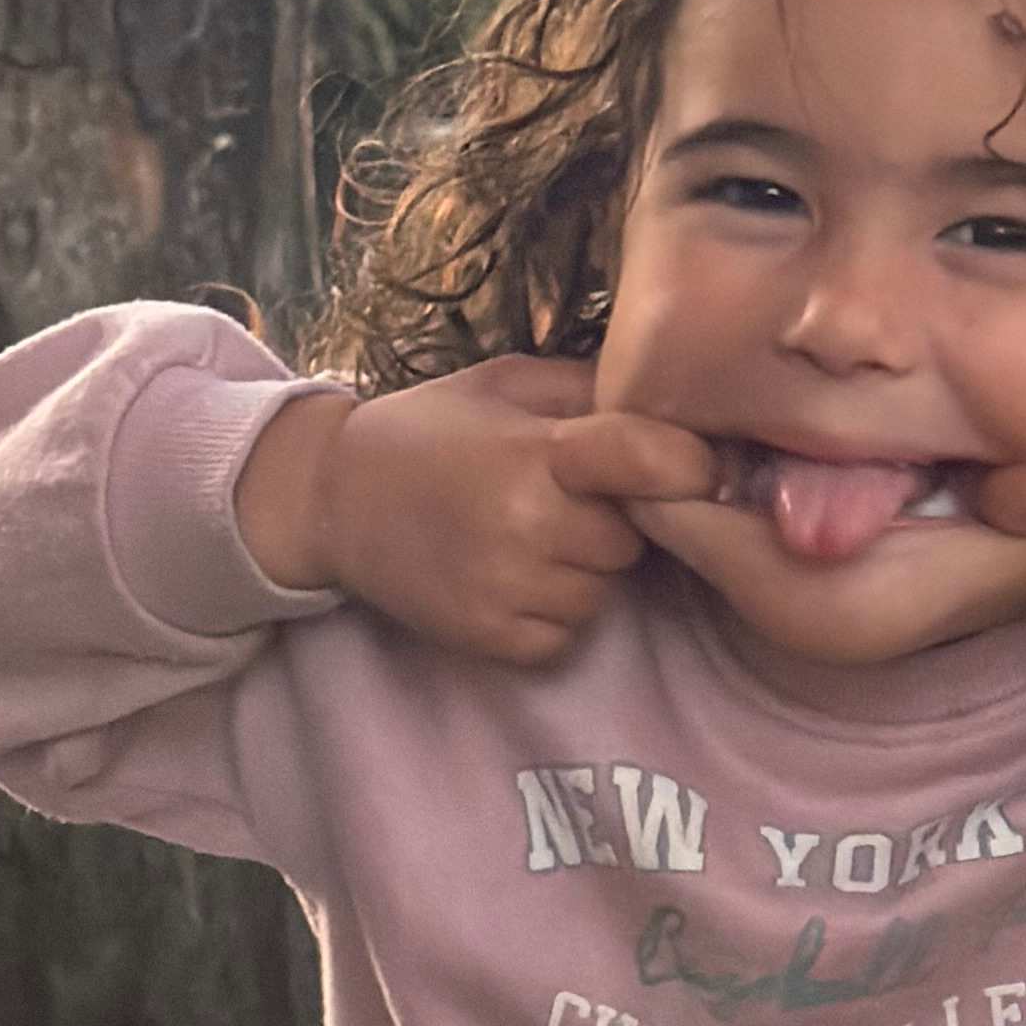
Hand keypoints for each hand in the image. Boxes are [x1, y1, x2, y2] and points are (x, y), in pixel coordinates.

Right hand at [235, 358, 720, 667]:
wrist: (333, 499)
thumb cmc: (433, 432)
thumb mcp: (507, 386)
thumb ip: (591, 389)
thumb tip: (683, 401)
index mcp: (536, 451)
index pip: (651, 461)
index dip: (688, 464)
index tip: (692, 465)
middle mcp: (527, 523)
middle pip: (634, 535)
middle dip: (616, 518)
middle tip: (567, 498)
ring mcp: (509, 588)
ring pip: (603, 589)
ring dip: (584, 568)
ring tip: (530, 537)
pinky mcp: (492, 639)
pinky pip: (567, 634)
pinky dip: (554, 613)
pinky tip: (514, 577)